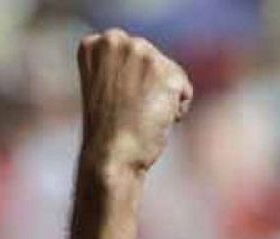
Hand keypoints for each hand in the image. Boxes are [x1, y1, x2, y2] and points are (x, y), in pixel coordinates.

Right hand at [76, 30, 192, 177]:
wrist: (110, 156)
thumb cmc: (107, 130)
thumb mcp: (105, 88)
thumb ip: (121, 67)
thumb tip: (145, 67)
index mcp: (95, 44)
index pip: (134, 55)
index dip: (131, 84)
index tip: (115, 102)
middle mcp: (116, 40)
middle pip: (155, 60)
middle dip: (150, 88)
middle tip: (129, 112)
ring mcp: (142, 54)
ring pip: (172, 74)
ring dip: (163, 99)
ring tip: (139, 117)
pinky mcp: (166, 73)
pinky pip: (184, 91)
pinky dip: (176, 111)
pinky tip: (154, 121)